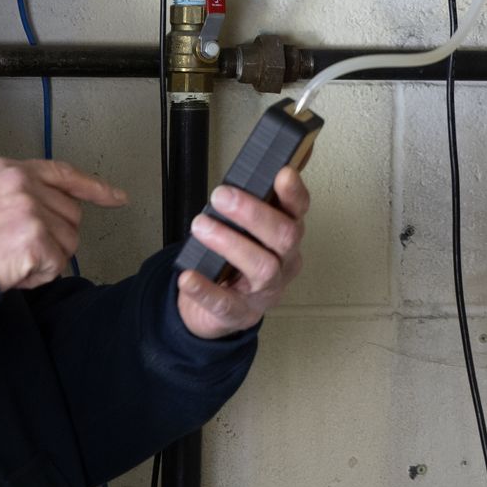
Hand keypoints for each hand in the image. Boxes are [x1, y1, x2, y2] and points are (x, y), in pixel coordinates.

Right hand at [0, 158, 127, 291]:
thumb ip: (18, 193)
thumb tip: (55, 209)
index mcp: (8, 169)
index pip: (62, 173)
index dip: (93, 188)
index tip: (118, 197)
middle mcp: (21, 182)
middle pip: (71, 214)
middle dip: (55, 237)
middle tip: (18, 248)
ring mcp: (29, 208)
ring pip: (69, 241)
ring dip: (46, 259)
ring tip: (11, 259)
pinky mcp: (34, 236)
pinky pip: (58, 264)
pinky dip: (39, 276)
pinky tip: (14, 271)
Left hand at [177, 166, 309, 339]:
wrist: (215, 311)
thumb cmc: (231, 261)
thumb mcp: (243, 231)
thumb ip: (246, 205)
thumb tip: (242, 172)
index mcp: (286, 237)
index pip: (298, 212)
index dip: (294, 194)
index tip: (282, 173)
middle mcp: (284, 263)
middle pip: (284, 237)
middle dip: (253, 213)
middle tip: (221, 196)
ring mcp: (264, 292)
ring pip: (262, 268)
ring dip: (230, 243)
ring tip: (201, 227)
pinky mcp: (239, 313)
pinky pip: (225, 304)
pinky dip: (205, 289)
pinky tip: (188, 277)